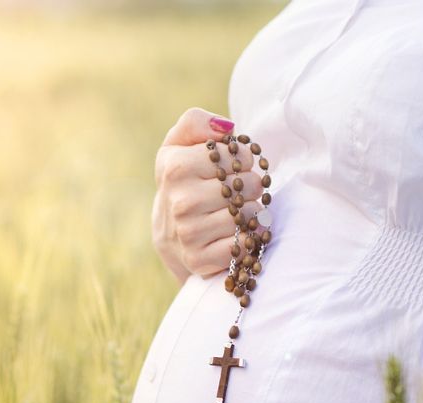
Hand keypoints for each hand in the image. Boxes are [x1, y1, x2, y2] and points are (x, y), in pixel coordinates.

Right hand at [152, 108, 266, 282]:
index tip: (236, 165)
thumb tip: (225, 126)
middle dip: (252, 186)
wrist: (169, 235)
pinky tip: (237, 234)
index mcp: (175, 167)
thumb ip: (196, 123)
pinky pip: (243, 245)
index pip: (237, 155)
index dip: (245, 158)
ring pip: (250, 215)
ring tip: (239, 212)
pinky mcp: (199, 259)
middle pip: (249, 185)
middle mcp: (180, 201)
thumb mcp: (179, 146)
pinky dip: (248, 240)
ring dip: (253, 214)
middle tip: (240, 191)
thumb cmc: (182, 182)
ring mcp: (189, 233)